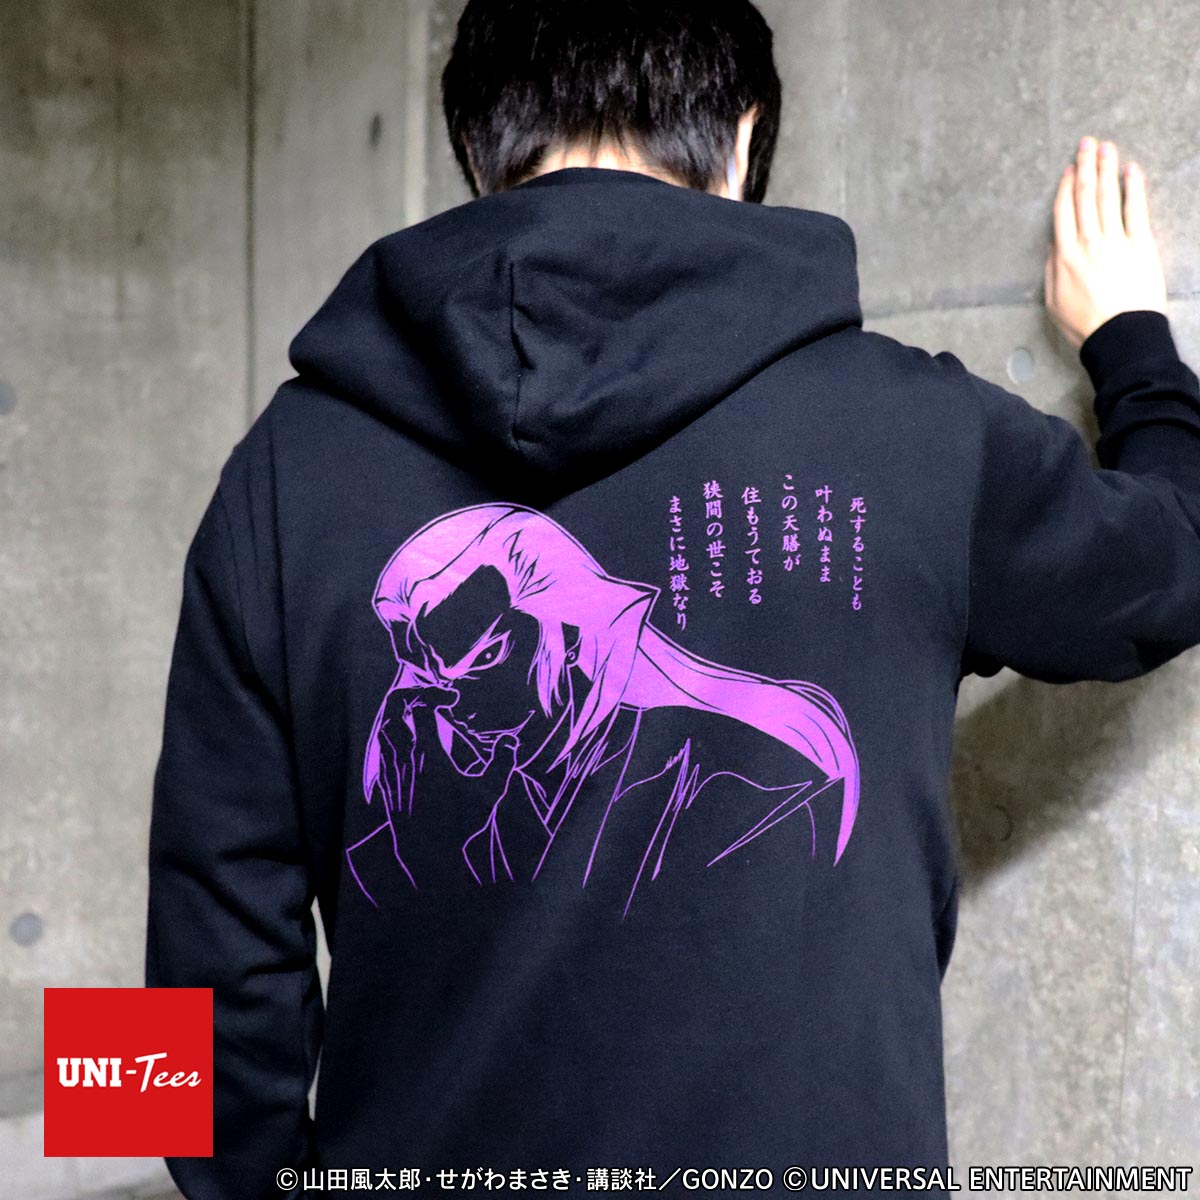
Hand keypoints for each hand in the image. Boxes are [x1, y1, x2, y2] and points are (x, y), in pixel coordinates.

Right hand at [1045, 136, 1166, 349]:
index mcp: (1064, 256)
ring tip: (1107, 148)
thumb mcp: (1054, 302)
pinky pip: (1136, 210)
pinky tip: (1132, 170)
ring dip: (1107, 169)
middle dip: (1086, 167)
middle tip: (1087, 143)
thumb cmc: (1085, 324)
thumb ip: (1052, 270)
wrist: (1120, 335)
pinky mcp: (1140, 244)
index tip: (1069, 169)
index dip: (1066, 188)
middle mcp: (1088, 242)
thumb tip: (1055, 245)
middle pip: (1086, 197)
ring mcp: (1116, 241)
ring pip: (1108, 197)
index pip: (1064, 212)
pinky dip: (1134, 187)